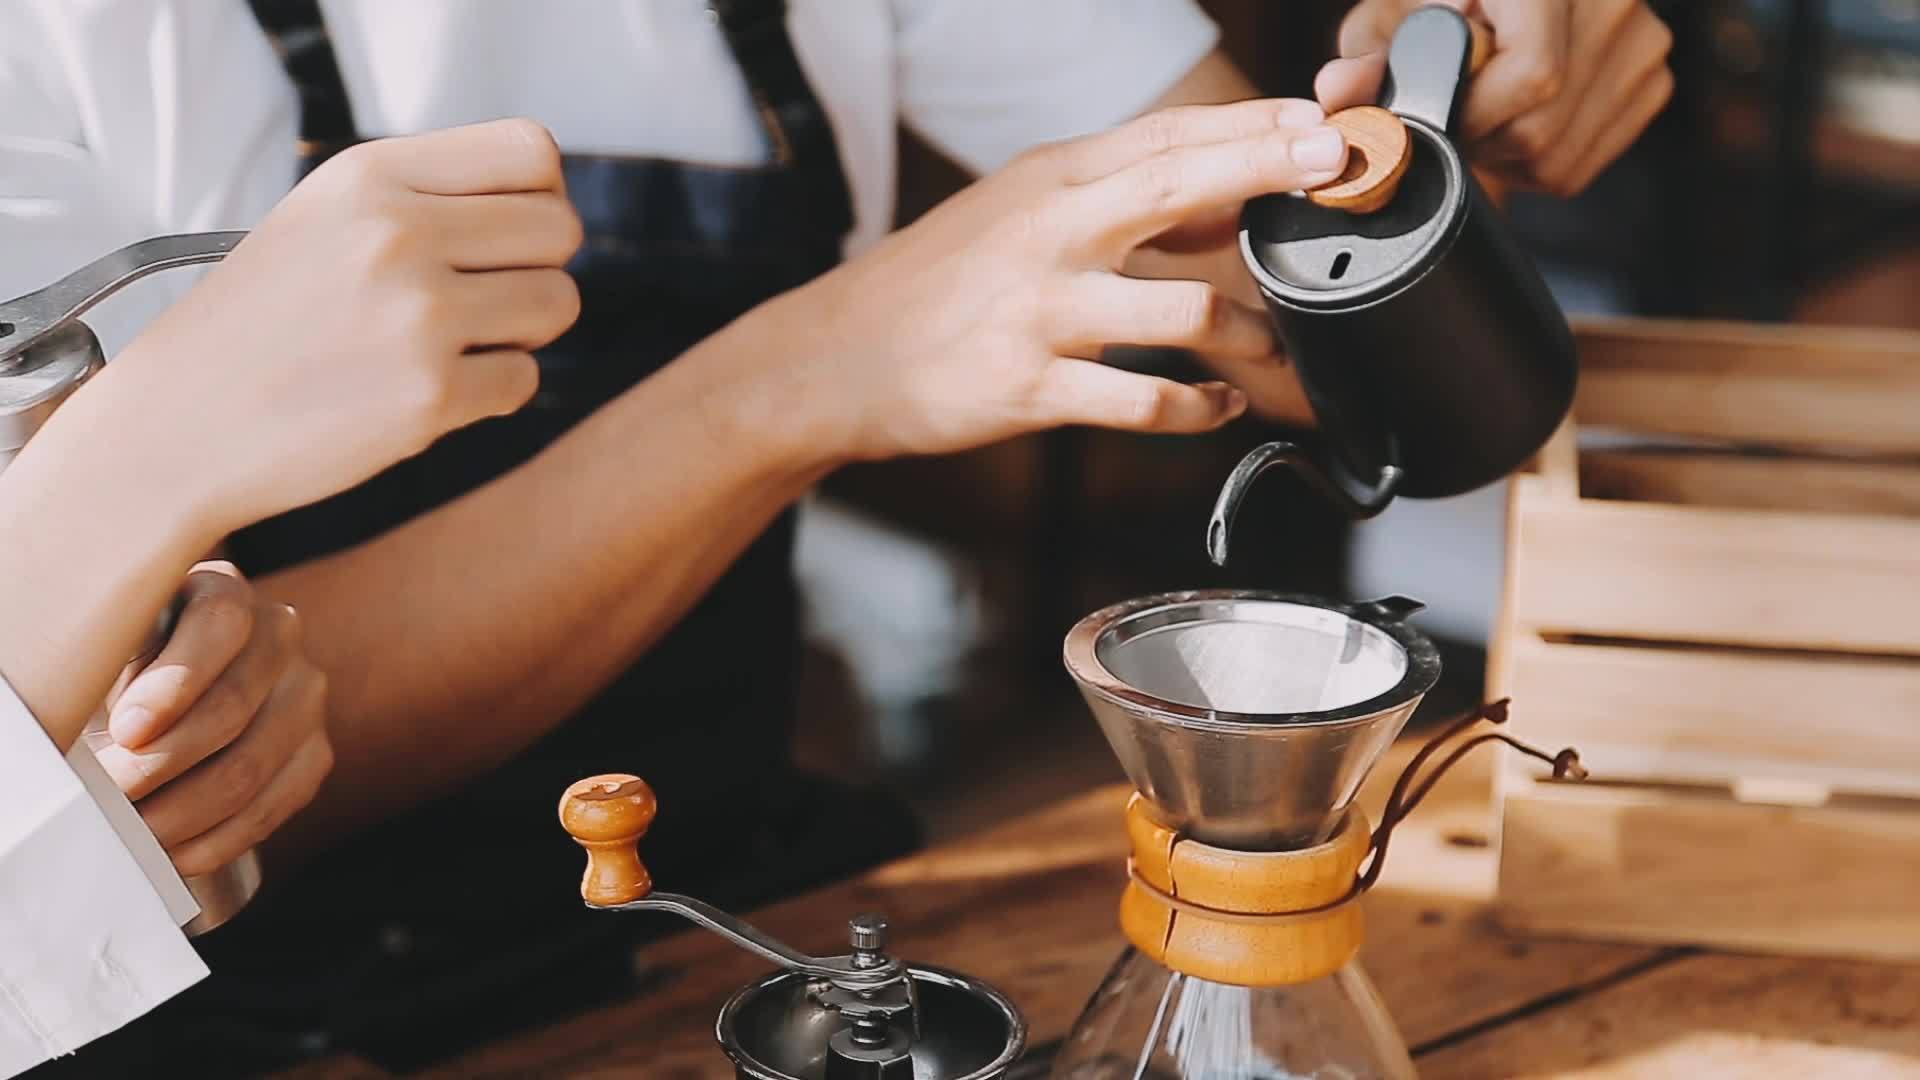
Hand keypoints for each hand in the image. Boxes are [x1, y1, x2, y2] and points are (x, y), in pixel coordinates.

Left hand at [89, 563, 330, 877]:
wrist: (175, 698)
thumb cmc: (127, 671)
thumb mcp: (114, 647)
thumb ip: (114, 661)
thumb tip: (102, 719)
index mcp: (225, 591)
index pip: (221, 624)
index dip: (175, 682)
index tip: (126, 730)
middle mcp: (281, 635)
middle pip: (233, 706)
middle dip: (162, 762)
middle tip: (113, 792)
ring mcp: (305, 695)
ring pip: (251, 766)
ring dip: (183, 811)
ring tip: (135, 830)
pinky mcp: (314, 753)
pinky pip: (271, 807)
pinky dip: (216, 840)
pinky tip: (174, 852)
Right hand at [93, 118, 582, 537]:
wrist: (178, 424)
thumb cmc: (263, 322)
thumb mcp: (326, 217)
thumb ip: (426, 197)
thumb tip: (548, 204)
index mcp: (372, 176)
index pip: (532, 152)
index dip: (541, 195)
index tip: (509, 234)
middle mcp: (400, 234)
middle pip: (561, 228)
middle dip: (538, 267)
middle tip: (483, 300)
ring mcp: (419, 316)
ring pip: (558, 303)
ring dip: (523, 331)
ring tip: (452, 345)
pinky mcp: (431, 395)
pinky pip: (525, 380)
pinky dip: (490, 393)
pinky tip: (425, 392)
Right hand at [762, 98, 1349, 461]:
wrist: (835, 358)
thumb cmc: (933, 286)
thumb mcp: (1017, 215)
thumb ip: (1113, 204)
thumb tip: (1220, 207)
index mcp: (1048, 182)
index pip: (1165, 136)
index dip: (1251, 125)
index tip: (1320, 118)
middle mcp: (1048, 234)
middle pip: (1178, 186)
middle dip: (1268, 172)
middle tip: (1337, 169)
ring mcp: (1041, 311)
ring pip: (1182, 309)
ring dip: (1251, 333)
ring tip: (1279, 349)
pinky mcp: (1031, 386)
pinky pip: (1142, 400)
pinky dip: (1196, 409)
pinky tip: (1218, 408)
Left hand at [1318, 0, 1673, 195]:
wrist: (1498, 0)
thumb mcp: (1390, 14)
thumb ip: (1367, 56)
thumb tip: (1342, 92)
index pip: (1532, 76)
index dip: (1472, 114)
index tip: (1438, 111)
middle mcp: (1613, 2)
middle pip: (1541, 128)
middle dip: (1479, 141)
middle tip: (1453, 114)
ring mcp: (1644, 42)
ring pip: (1559, 156)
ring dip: (1501, 157)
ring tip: (1482, 110)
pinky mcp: (1652, 82)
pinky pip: (1580, 165)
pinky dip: (1534, 162)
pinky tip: (1515, 121)